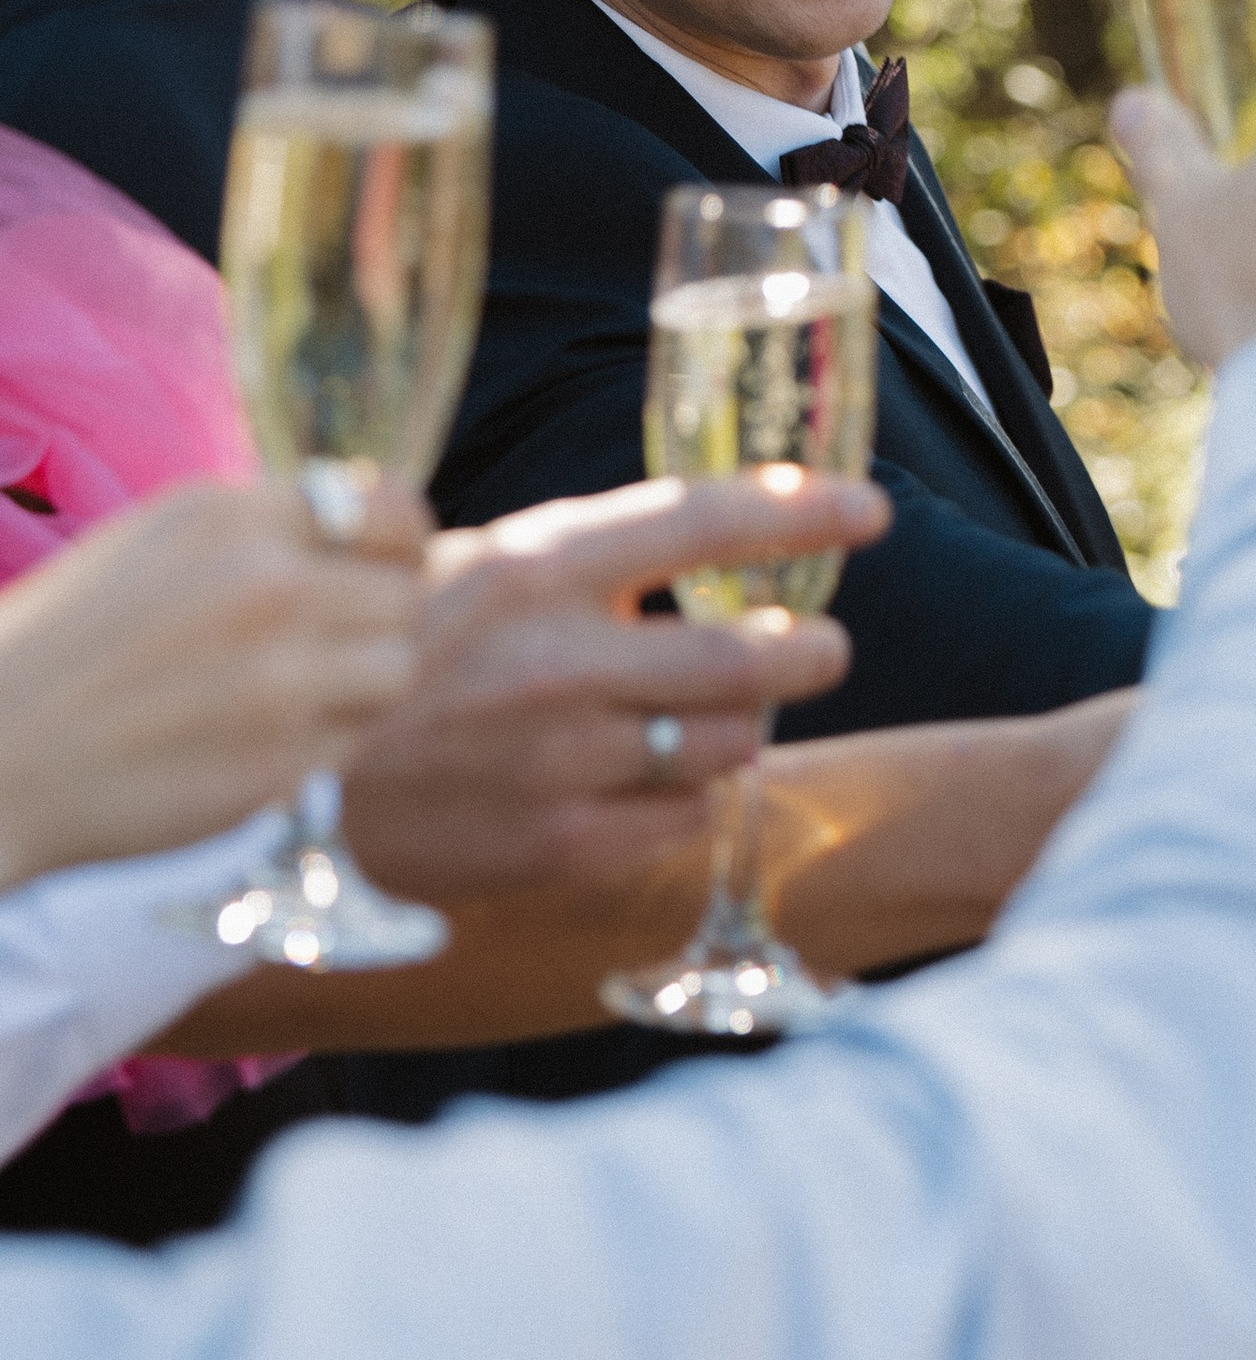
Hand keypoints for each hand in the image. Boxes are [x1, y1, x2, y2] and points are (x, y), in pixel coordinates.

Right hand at [0, 477, 425, 889]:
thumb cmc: (62, 647)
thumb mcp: (155, 544)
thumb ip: (260, 532)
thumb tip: (362, 528)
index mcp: (232, 519)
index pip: (391, 510)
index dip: (397, 544)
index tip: (379, 568)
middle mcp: (268, 587)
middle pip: (404, 595)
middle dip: (375, 623)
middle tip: (326, 650)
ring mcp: (279, 680)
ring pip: (396, 671)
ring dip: (359, 689)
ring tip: (291, 700)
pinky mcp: (279, 764)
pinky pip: (353, 743)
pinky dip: (322, 747)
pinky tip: (255, 745)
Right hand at [342, 470, 884, 903]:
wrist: (283, 777)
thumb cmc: (382, 653)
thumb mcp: (473, 566)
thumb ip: (583, 560)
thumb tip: (714, 536)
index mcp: (539, 567)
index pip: (706, 522)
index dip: (803, 514)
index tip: (868, 513)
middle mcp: (563, 661)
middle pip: (754, 657)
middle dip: (810, 649)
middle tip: (818, 644)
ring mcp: (564, 761)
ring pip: (729, 743)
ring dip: (743, 725)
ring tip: (723, 712)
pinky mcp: (557, 846)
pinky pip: (679, 819)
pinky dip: (687, 796)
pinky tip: (660, 778)